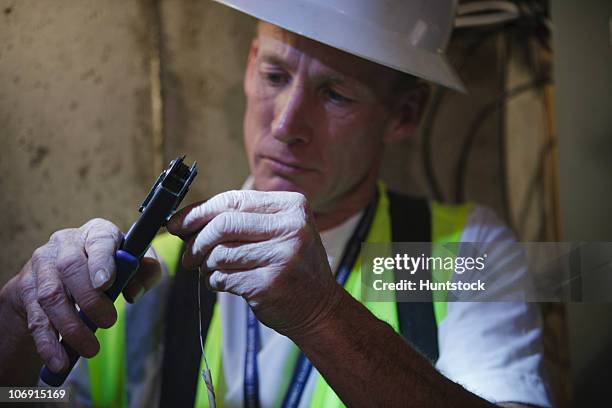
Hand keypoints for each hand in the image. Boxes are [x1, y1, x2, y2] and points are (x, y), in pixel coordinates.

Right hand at [8, 218, 160, 373]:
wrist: (66, 273)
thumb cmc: (110, 266)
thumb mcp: (135, 263)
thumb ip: (146, 272)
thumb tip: (135, 292)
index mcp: (97, 232)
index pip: (99, 240)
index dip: (102, 261)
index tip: (106, 283)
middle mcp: (65, 243)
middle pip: (70, 267)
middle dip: (89, 298)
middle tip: (109, 322)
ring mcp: (42, 265)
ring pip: (51, 295)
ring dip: (70, 326)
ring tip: (90, 349)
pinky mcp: (27, 288)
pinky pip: (36, 317)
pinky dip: (47, 341)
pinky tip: (59, 359)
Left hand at [167, 190, 340, 337]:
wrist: (320, 307)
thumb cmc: (291, 266)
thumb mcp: (276, 232)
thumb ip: (239, 220)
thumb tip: (183, 221)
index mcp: (292, 206)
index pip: (234, 200)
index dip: (199, 211)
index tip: (177, 223)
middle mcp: (291, 228)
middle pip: (224, 224)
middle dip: (197, 240)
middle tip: (189, 254)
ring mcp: (282, 257)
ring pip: (220, 253)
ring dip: (205, 264)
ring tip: (209, 269)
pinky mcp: (270, 284)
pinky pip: (224, 278)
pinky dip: (214, 280)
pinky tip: (221, 282)